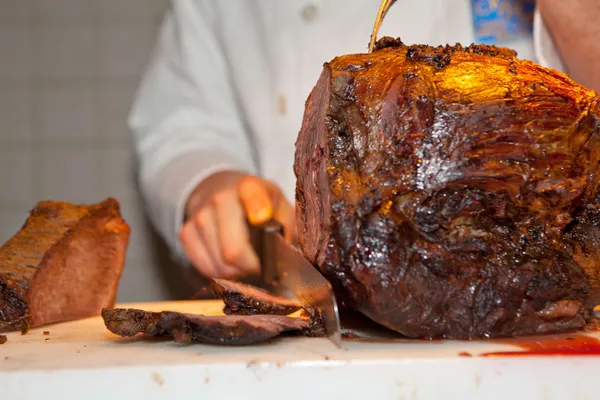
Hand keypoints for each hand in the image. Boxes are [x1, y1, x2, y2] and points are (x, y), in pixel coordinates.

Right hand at [179, 171, 295, 279]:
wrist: (222, 190)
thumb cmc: (260, 204)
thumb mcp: (281, 206)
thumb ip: (288, 227)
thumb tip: (287, 256)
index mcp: (249, 187)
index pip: (252, 195)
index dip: (257, 209)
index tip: (262, 218)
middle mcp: (220, 198)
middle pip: (233, 250)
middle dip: (252, 266)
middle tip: (261, 264)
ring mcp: (199, 216)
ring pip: (220, 265)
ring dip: (237, 271)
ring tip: (246, 260)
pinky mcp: (186, 233)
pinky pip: (206, 268)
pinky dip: (221, 273)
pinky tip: (229, 262)